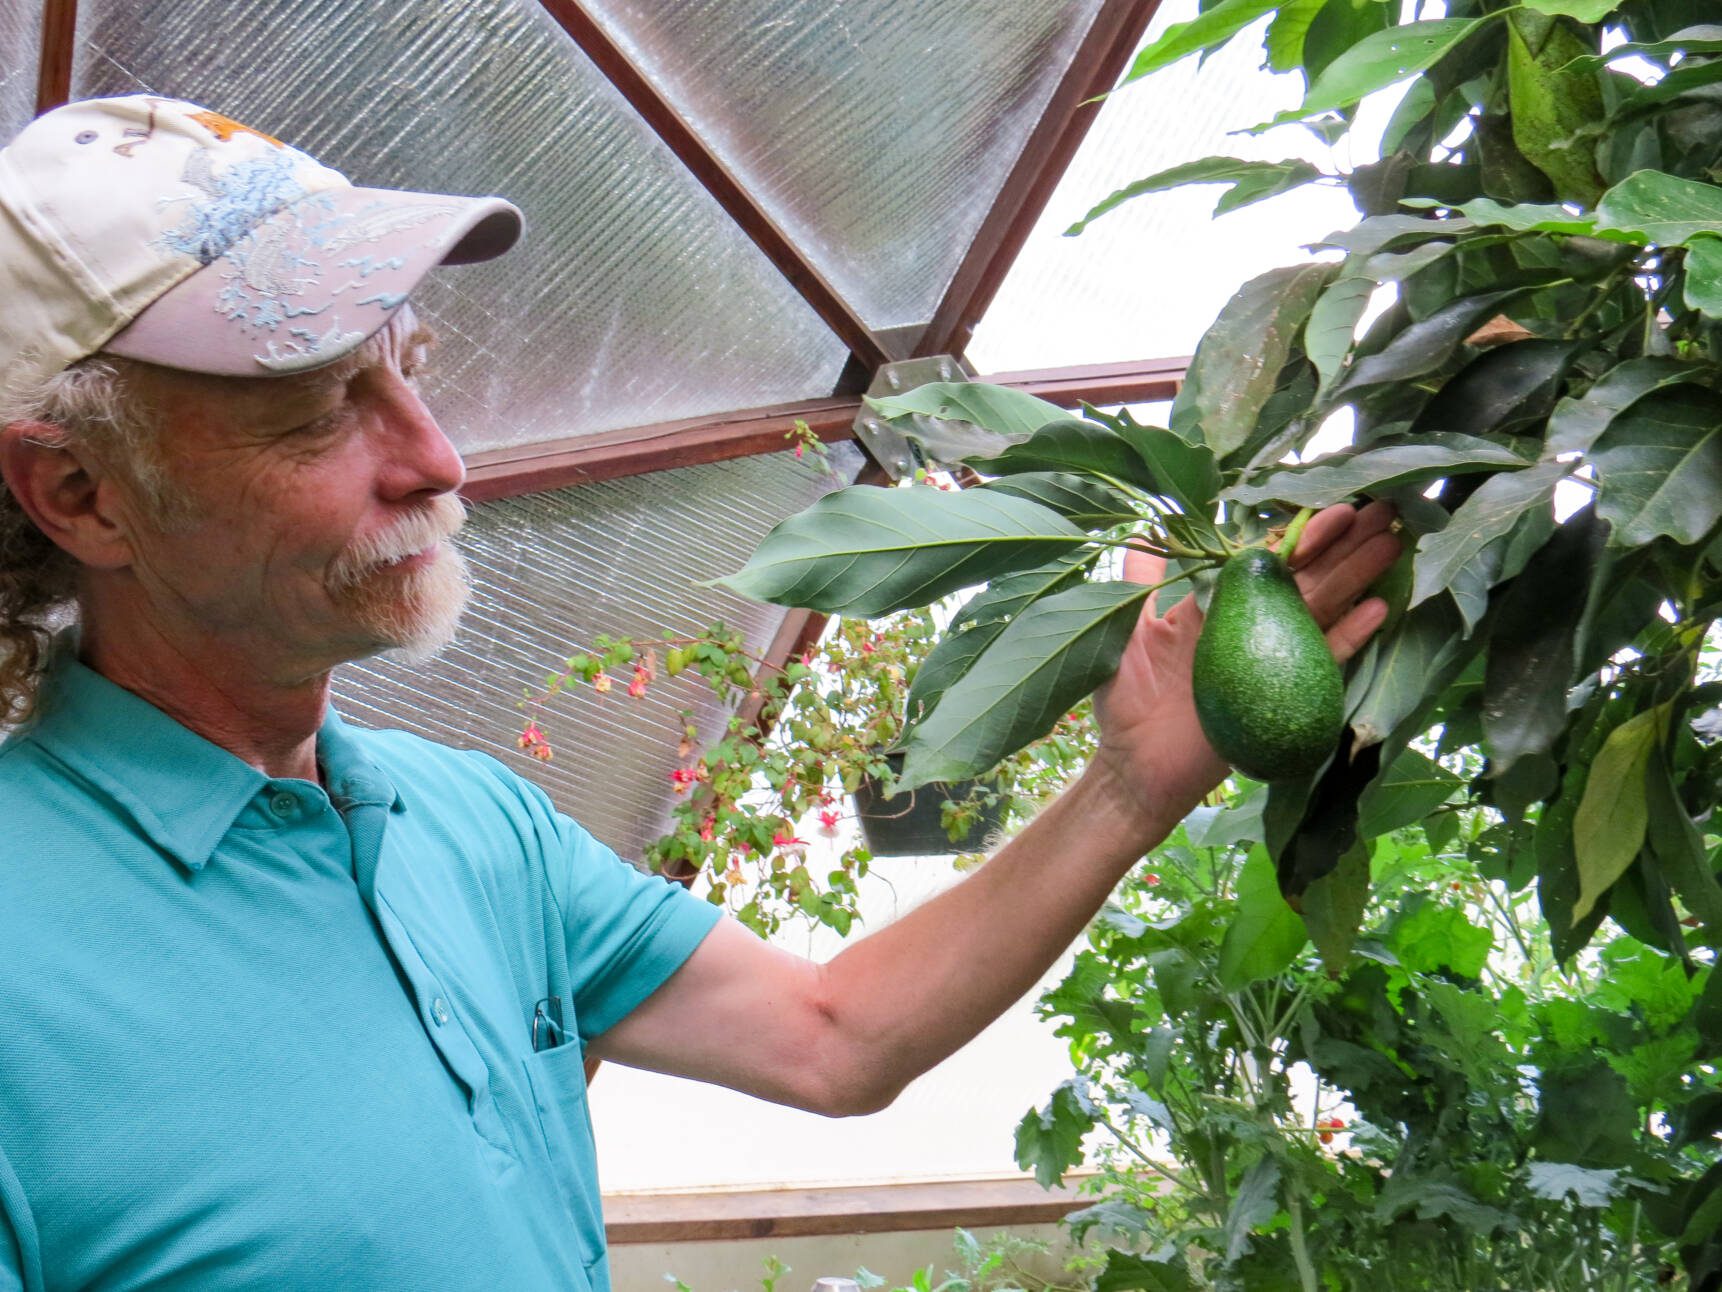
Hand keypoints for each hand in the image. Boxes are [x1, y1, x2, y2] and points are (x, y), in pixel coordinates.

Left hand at [1087, 502, 1402, 836]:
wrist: (1136, 770)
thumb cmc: (1124, 703)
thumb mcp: (1124, 631)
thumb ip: (1142, 580)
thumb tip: (1146, 524)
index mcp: (1216, 605)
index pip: (1265, 560)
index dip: (1299, 533)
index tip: (1334, 503)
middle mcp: (1250, 626)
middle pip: (1304, 577)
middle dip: (1344, 543)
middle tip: (1385, 509)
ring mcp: (1271, 659)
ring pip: (1321, 609)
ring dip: (1358, 576)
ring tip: (1395, 541)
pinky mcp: (1285, 695)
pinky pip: (1324, 662)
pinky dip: (1350, 637)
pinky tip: (1380, 609)